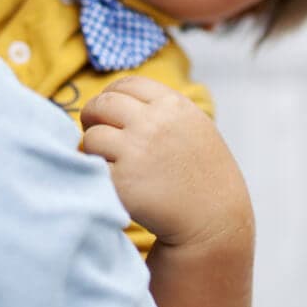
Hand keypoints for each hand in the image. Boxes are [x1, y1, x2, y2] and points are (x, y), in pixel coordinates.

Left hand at [80, 76, 251, 249]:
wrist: (215, 222)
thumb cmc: (204, 177)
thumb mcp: (194, 127)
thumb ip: (162, 109)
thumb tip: (115, 97)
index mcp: (173, 106)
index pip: (127, 84)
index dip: (112, 96)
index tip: (109, 113)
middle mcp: (153, 123)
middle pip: (102, 104)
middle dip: (93, 118)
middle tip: (97, 135)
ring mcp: (135, 151)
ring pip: (92, 137)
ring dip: (94, 151)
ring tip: (112, 166)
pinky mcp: (121, 181)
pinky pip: (92, 169)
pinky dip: (97, 176)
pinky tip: (116, 187)